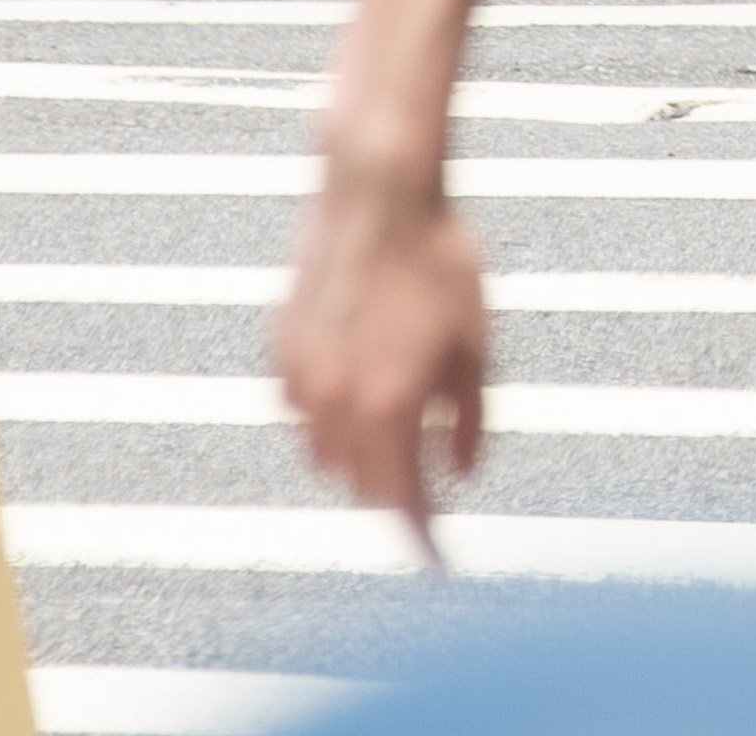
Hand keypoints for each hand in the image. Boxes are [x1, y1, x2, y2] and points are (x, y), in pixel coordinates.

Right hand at [277, 157, 490, 547]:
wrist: (379, 193)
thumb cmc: (439, 261)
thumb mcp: (476, 343)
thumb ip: (468, 419)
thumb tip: (462, 475)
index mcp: (389, 406)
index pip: (402, 502)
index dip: (422, 537)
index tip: (438, 561)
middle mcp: (334, 403)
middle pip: (362, 485)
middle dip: (397, 492)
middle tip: (430, 482)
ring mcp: (300, 378)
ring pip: (324, 455)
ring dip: (359, 459)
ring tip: (397, 430)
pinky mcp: (280, 350)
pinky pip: (301, 411)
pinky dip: (328, 417)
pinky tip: (357, 386)